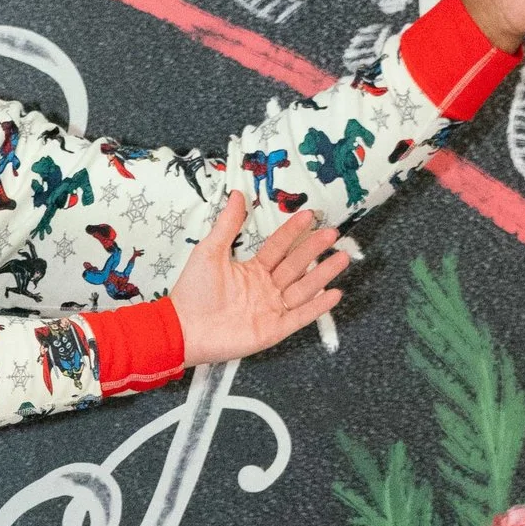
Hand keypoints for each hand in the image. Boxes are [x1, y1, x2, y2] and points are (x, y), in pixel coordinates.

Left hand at [167, 198, 346, 363]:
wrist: (182, 328)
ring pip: (303, 289)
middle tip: (332, 233)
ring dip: (322, 274)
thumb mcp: (209, 252)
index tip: (309, 214)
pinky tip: (333, 294)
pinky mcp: (273, 330)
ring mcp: (271, 309)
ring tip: (341, 258)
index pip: (279, 247)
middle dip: (314, 250)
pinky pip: (299, 317)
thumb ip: (227, 225)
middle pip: (296, 266)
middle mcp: (266, 288)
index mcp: (253, 270)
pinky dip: (316, 308)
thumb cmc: (193, 291)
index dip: (293, 232)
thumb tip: (236, 195)